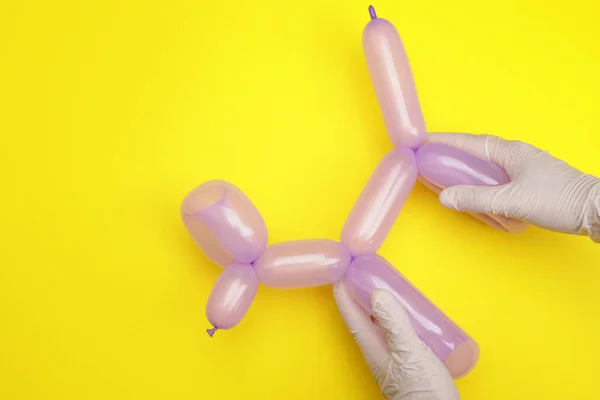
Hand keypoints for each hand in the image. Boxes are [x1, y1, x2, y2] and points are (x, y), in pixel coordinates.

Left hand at [333, 281, 459, 399]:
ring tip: (386, 285)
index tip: (341, 268)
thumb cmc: (422, 391)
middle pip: (362, 315)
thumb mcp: (409, 352)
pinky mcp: (406, 360)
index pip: (350, 313)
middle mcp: (377, 350)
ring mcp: (391, 355)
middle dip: (360, 292)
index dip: (343, 289)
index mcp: (371, 346)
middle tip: (365, 270)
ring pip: (379, 322)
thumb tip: (377, 293)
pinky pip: (395, 330)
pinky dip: (396, 316)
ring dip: (379, 303)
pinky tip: (408, 313)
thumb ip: (394, 323)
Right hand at [427, 133, 599, 241]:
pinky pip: (496, 175)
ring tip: (447, 176)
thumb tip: (445, 197)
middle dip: (452, 153)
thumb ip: (476, 198)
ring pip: (487, 163)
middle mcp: (516, 155)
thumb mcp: (511, 200)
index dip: (445, 141)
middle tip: (430, 160)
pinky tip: (476, 191)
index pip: (470, 142)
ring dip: (466, 167)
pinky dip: (480, 179)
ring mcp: (524, 167)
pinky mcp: (530, 181)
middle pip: (476, 150)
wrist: (595, 210)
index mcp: (510, 152)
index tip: (423, 142)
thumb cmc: (558, 200)